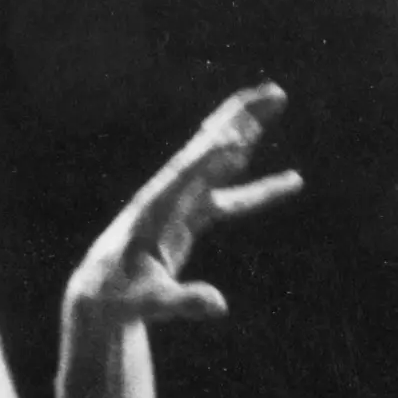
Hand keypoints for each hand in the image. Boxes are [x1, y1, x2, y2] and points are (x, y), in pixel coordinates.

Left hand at [68, 84, 302, 320]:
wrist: (103, 296)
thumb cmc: (121, 299)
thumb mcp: (151, 303)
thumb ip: (183, 302)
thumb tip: (218, 305)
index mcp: (153, 211)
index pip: (183, 177)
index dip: (207, 159)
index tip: (234, 137)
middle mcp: (168, 197)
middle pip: (206, 150)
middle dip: (238, 120)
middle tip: (273, 92)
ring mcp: (181, 205)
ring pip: (219, 161)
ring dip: (248, 132)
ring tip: (276, 103)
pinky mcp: (191, 218)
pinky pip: (231, 197)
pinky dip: (259, 190)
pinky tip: (294, 180)